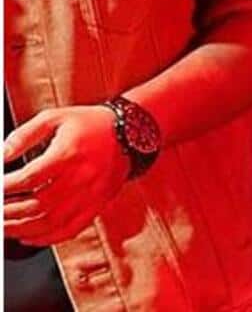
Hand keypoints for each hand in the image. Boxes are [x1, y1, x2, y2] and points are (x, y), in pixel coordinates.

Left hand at [2, 105, 131, 245]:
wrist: (132, 132)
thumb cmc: (91, 124)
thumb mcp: (54, 118)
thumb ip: (24, 135)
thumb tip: (2, 154)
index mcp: (69, 154)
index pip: (29, 178)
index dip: (6, 187)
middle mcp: (81, 177)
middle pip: (37, 205)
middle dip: (8, 212)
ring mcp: (91, 194)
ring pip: (51, 222)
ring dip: (22, 230)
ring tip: (4, 227)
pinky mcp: (98, 204)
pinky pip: (70, 230)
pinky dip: (46, 239)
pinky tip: (29, 238)